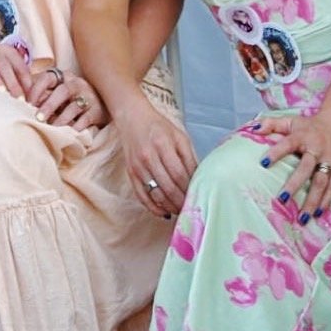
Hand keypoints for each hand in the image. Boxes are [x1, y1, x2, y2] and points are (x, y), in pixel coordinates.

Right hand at [0, 41, 29, 96]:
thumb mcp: (8, 71)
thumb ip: (19, 81)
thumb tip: (32, 101)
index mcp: (7, 52)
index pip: (19, 65)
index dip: (25, 80)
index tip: (28, 97)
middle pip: (3, 64)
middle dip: (12, 82)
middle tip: (18, 99)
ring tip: (1, 92)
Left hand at [26, 65, 104, 129]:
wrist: (100, 106)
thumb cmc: (70, 100)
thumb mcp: (55, 93)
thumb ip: (41, 95)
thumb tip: (20, 101)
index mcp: (63, 77)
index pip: (48, 77)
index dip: (36, 89)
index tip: (27, 104)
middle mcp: (77, 84)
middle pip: (63, 91)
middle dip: (49, 106)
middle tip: (38, 119)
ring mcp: (89, 97)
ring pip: (74, 107)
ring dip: (61, 120)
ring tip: (52, 130)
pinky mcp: (97, 111)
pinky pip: (85, 120)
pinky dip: (75, 128)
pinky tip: (67, 134)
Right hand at [114, 91, 197, 218]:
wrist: (132, 118)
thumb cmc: (159, 127)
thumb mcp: (179, 137)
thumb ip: (189, 158)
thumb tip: (199, 181)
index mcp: (163, 145)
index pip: (179, 174)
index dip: (189, 189)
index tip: (198, 197)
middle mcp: (148, 157)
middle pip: (168, 187)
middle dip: (181, 202)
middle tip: (191, 209)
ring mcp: (138, 167)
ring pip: (156, 195)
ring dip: (170, 207)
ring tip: (180, 211)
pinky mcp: (130, 174)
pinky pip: (142, 196)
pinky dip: (153, 207)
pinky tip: (163, 212)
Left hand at [256, 108, 330, 219]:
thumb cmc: (311, 125)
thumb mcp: (292, 121)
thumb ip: (272, 124)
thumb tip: (254, 129)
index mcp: (302, 136)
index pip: (287, 144)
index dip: (276, 152)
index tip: (263, 164)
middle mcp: (317, 149)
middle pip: (306, 168)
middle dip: (294, 184)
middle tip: (282, 199)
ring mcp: (330, 160)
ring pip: (321, 182)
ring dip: (312, 200)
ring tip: (302, 218)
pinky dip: (326, 201)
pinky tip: (318, 213)